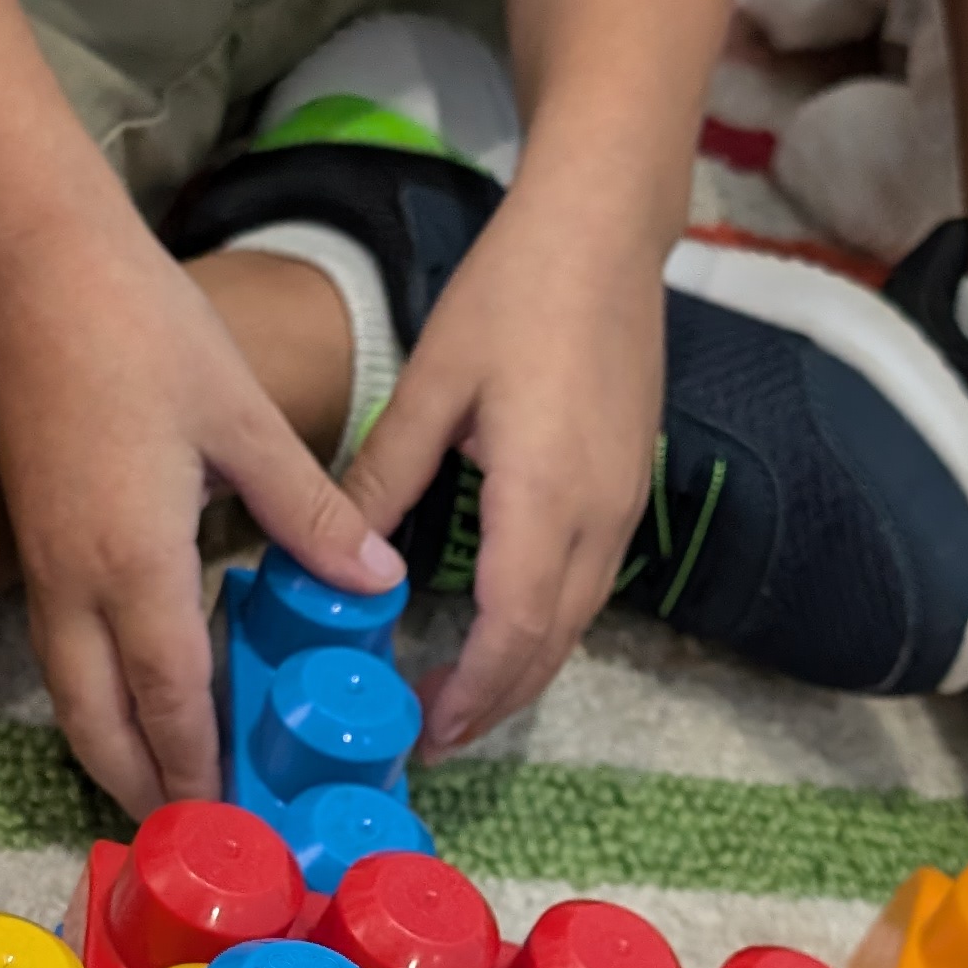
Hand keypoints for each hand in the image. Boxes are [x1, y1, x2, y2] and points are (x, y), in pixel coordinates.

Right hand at [0, 209, 401, 815]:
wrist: (37, 267)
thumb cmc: (147, 332)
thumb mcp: (244, 421)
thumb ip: (310, 514)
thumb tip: (379, 584)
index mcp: (136, 558)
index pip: (170, 697)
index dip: (201, 767)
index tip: (236, 821)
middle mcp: (76, 580)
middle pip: (98, 724)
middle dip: (144, 787)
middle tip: (199, 834)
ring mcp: (44, 563)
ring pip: (69, 694)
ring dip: (114, 749)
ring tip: (169, 786)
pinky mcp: (35, 539)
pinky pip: (61, 650)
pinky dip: (98, 696)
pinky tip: (145, 695)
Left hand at [336, 200, 662, 759]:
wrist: (605, 232)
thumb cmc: (514, 294)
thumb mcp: (433, 384)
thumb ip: (386, 476)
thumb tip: (336, 554)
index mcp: (544, 496)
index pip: (513, 631)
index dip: (471, 693)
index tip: (424, 731)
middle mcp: (598, 516)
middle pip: (552, 645)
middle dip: (495, 701)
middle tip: (433, 734)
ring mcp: (625, 504)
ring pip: (578, 620)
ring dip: (524, 668)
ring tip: (462, 696)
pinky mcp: (630, 486)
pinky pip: (591, 583)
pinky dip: (547, 623)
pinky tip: (504, 623)